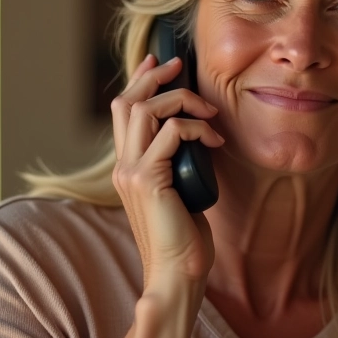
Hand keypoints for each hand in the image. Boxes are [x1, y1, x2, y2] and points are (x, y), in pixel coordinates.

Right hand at [110, 54, 223, 288]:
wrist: (178, 274)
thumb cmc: (184, 237)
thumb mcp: (180, 189)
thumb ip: (177, 162)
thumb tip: (197, 134)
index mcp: (127, 167)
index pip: (123, 112)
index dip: (139, 81)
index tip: (159, 63)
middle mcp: (122, 166)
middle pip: (127, 101)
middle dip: (154, 76)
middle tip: (179, 65)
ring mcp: (131, 172)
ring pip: (144, 109)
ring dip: (180, 99)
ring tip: (208, 110)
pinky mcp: (148, 179)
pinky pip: (171, 132)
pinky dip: (196, 127)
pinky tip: (215, 138)